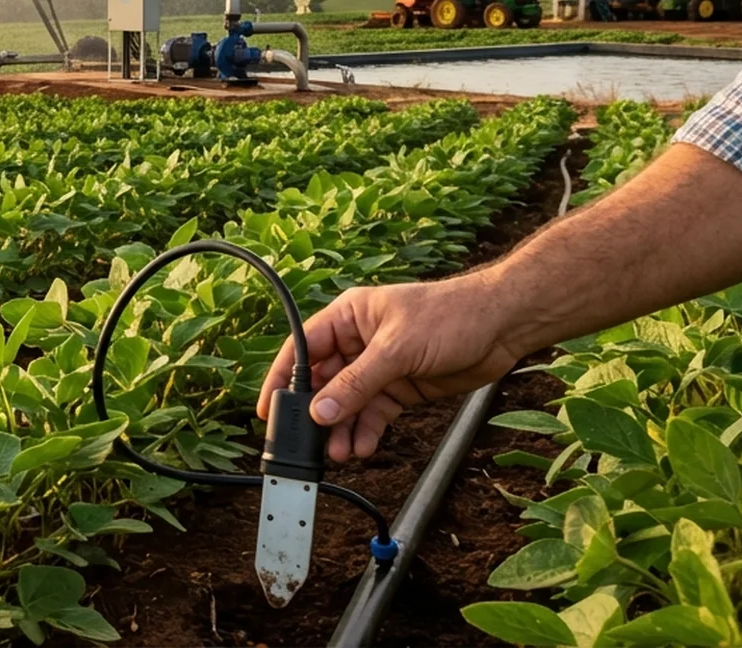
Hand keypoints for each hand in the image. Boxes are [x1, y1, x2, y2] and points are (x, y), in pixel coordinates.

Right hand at [256, 277, 522, 460]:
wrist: (502, 327)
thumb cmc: (450, 316)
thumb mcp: (395, 350)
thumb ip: (355, 384)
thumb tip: (319, 413)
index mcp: (347, 317)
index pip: (303, 349)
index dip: (283, 378)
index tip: (268, 408)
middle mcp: (358, 342)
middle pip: (324, 382)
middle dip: (317, 413)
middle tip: (309, 442)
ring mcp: (379, 367)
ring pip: (348, 403)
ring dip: (342, 429)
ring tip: (340, 452)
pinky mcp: (399, 389)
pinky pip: (373, 414)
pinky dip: (367, 431)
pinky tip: (363, 446)